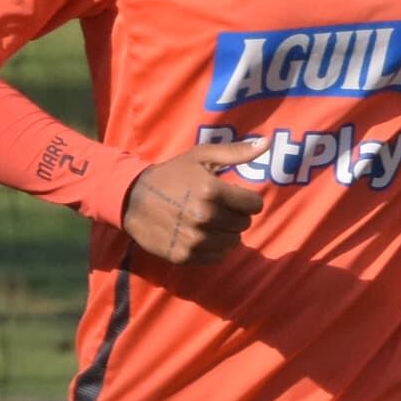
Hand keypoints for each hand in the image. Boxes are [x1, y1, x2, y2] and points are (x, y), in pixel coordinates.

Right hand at [120, 140, 267, 265]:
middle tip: (217, 207)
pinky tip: (199, 235)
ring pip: (232, 243)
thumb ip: (237, 152)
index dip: (246, 199)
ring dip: (225, 232)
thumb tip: (267, 143)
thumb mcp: (202, 156)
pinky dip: (213, 248)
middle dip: (235, 215)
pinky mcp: (185, 256)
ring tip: (208, 221)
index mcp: (211, 191)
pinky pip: (217, 257)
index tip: (233, 195)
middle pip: (244, 224)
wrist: (132, 200)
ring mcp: (194, 240)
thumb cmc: (172, 175)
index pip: (254, 205)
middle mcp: (204, 218)